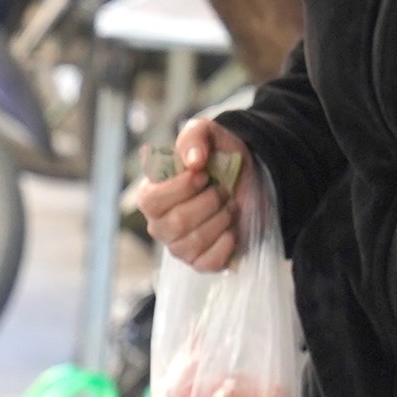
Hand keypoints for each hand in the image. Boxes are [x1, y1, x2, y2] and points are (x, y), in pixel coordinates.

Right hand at [135, 116, 243, 274]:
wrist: (246, 176)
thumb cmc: (217, 157)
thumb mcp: (207, 133)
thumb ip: (194, 137)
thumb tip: (192, 161)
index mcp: (151, 195)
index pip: (151, 202)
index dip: (180, 189)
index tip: (202, 175)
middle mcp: (159, 224)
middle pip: (177, 223)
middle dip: (209, 202)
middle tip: (223, 190)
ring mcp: (178, 246)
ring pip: (196, 241)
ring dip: (222, 218)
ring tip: (229, 205)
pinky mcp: (199, 262)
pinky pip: (210, 261)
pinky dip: (227, 243)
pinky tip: (232, 228)